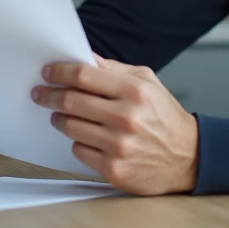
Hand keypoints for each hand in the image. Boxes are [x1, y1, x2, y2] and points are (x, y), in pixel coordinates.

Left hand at [32, 54, 197, 194]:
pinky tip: (86, 136)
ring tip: (61, 114)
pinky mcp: (113, 169)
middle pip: (71, 101)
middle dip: (49, 95)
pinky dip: (77, 141)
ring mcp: (118, 146)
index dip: (60, 72)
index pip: (84, 76)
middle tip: (41, 93)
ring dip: (60, 118)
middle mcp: (126, 117)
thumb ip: (114, 69)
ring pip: (70, 127)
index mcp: (134, 91)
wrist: (188, 157)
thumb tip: (84, 58)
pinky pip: (79, 150)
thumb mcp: (147, 82)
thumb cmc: (165, 117)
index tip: (48, 72)